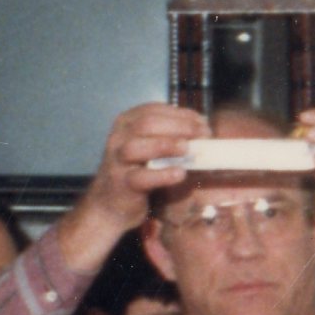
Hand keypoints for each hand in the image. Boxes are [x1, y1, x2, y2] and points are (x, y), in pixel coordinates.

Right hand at [78, 102, 210, 242]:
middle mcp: (118, 137)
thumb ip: (169, 135)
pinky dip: (162, 174)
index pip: (155, 110)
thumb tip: (203, 128)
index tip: (204, 123)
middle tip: (203, 136)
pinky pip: (141, 177)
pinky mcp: (121, 184)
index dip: (182, 114)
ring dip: (166, 145)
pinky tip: (180, 174)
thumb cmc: (136, 171)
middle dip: (179, 126)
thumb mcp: (149, 147)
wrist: (110, 204)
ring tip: (188, 149)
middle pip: (147, 123)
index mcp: (127, 122)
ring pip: (137, 146)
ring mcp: (117, 161)